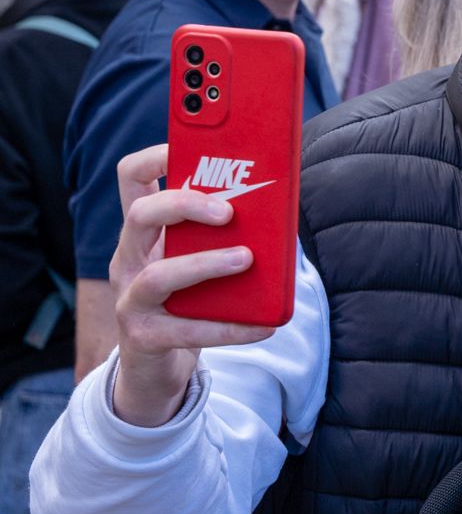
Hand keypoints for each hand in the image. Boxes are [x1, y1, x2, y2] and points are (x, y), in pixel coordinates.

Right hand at [108, 144, 272, 425]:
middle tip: (229, 212)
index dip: (154, 157)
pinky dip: (231, 327)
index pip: (132, 179)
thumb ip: (225, 234)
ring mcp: (132, 300)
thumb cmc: (189, 301)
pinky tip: (265, 324)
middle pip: (141, 216)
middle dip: (185, 205)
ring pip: (159, 276)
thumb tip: (279, 208)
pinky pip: (188, 331)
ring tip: (246, 260)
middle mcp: (129, 259)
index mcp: (144, 232)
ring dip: (207, 264)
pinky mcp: (146, 338)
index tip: (187, 146)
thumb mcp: (200, 258)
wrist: (159, 366)